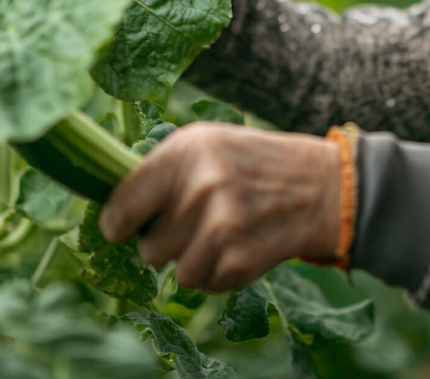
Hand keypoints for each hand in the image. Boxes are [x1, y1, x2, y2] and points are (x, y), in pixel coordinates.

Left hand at [99, 123, 341, 292]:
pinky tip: (242, 245)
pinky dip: (220, 272)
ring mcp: (224, 224)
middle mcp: (203, 185)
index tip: (122, 228)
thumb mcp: (207, 145)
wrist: (319, 187)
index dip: (117, 223)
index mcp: (187, 150)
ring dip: (195, 261)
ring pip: (177, 272)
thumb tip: (110, 212)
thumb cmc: (251, 164)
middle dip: (168, 242)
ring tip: (222, 234)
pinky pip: (207, 284)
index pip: (123, 205)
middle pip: (150, 248)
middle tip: (197, 222)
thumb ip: (160, 171)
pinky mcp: (242, 258)